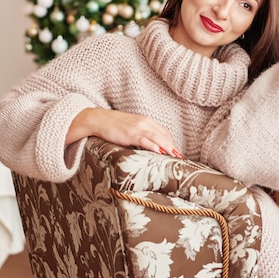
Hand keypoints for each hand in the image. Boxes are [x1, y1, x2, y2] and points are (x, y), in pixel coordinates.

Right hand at [66, 107, 181, 156]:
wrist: (99, 119)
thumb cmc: (114, 124)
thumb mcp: (132, 126)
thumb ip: (142, 133)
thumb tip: (150, 144)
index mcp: (146, 120)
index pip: (164, 131)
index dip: (171, 142)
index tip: (176, 152)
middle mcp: (144, 123)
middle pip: (163, 135)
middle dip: (173, 146)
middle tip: (179, 158)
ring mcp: (137, 128)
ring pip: (157, 138)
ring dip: (168, 147)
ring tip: (174, 157)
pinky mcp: (130, 134)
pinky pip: (145, 140)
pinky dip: (154, 146)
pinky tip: (160, 152)